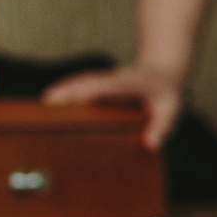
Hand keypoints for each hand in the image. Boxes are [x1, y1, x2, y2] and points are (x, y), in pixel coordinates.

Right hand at [43, 64, 185, 149]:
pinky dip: (66, 91)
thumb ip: (162, 127)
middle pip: (87, 82)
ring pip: (81, 81)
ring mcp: (105, 79)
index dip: (90, 90)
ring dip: (63, 90)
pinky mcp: (99, 82)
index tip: (74, 98)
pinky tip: (52, 102)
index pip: (108, 86)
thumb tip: (150, 145)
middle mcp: (114, 78)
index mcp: (130, 83)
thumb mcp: (172, 109)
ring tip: (44, 104)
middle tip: (48, 102)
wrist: (164, 71)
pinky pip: (81, 85)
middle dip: (68, 90)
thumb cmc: (166, 92)